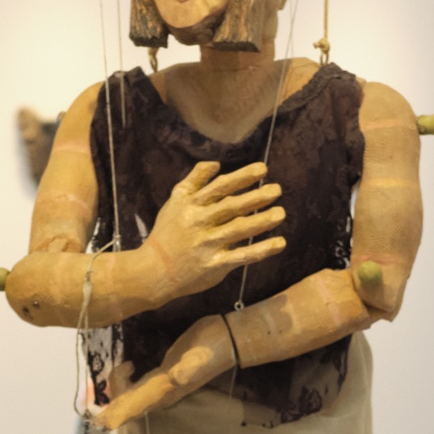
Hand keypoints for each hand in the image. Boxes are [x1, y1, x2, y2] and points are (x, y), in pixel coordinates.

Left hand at [93, 318, 237, 428]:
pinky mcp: (164, 374)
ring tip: (123, 365)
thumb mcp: (198, 358)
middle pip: (127, 404)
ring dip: (118, 388)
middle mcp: (160, 394)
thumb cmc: (212, 347)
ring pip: (132, 396)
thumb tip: (174, 380)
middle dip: (112, 395)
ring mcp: (162, 385)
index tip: (101, 404)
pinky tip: (128, 366)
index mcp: (163, 392)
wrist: (230, 339)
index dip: (112, 411)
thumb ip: (185, 371)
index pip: (131, 408)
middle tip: (121, 366)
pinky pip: (139, 385)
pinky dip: (126, 381)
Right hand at [142, 160, 285, 301]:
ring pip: (238, 230)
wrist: (152, 271)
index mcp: (192, 205)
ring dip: (261, 221)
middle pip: (231, 207)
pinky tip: (279, 243)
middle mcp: (200, 222)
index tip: (263, 169)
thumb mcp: (174, 202)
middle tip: (277, 189)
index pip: (221, 187)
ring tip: (281, 214)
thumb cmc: (167, 233)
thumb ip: (194, 181)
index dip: (242, 177)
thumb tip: (216, 163)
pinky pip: (241, 256)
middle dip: (255, 197)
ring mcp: (207, 244)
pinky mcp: (214, 265)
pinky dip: (261, 250)